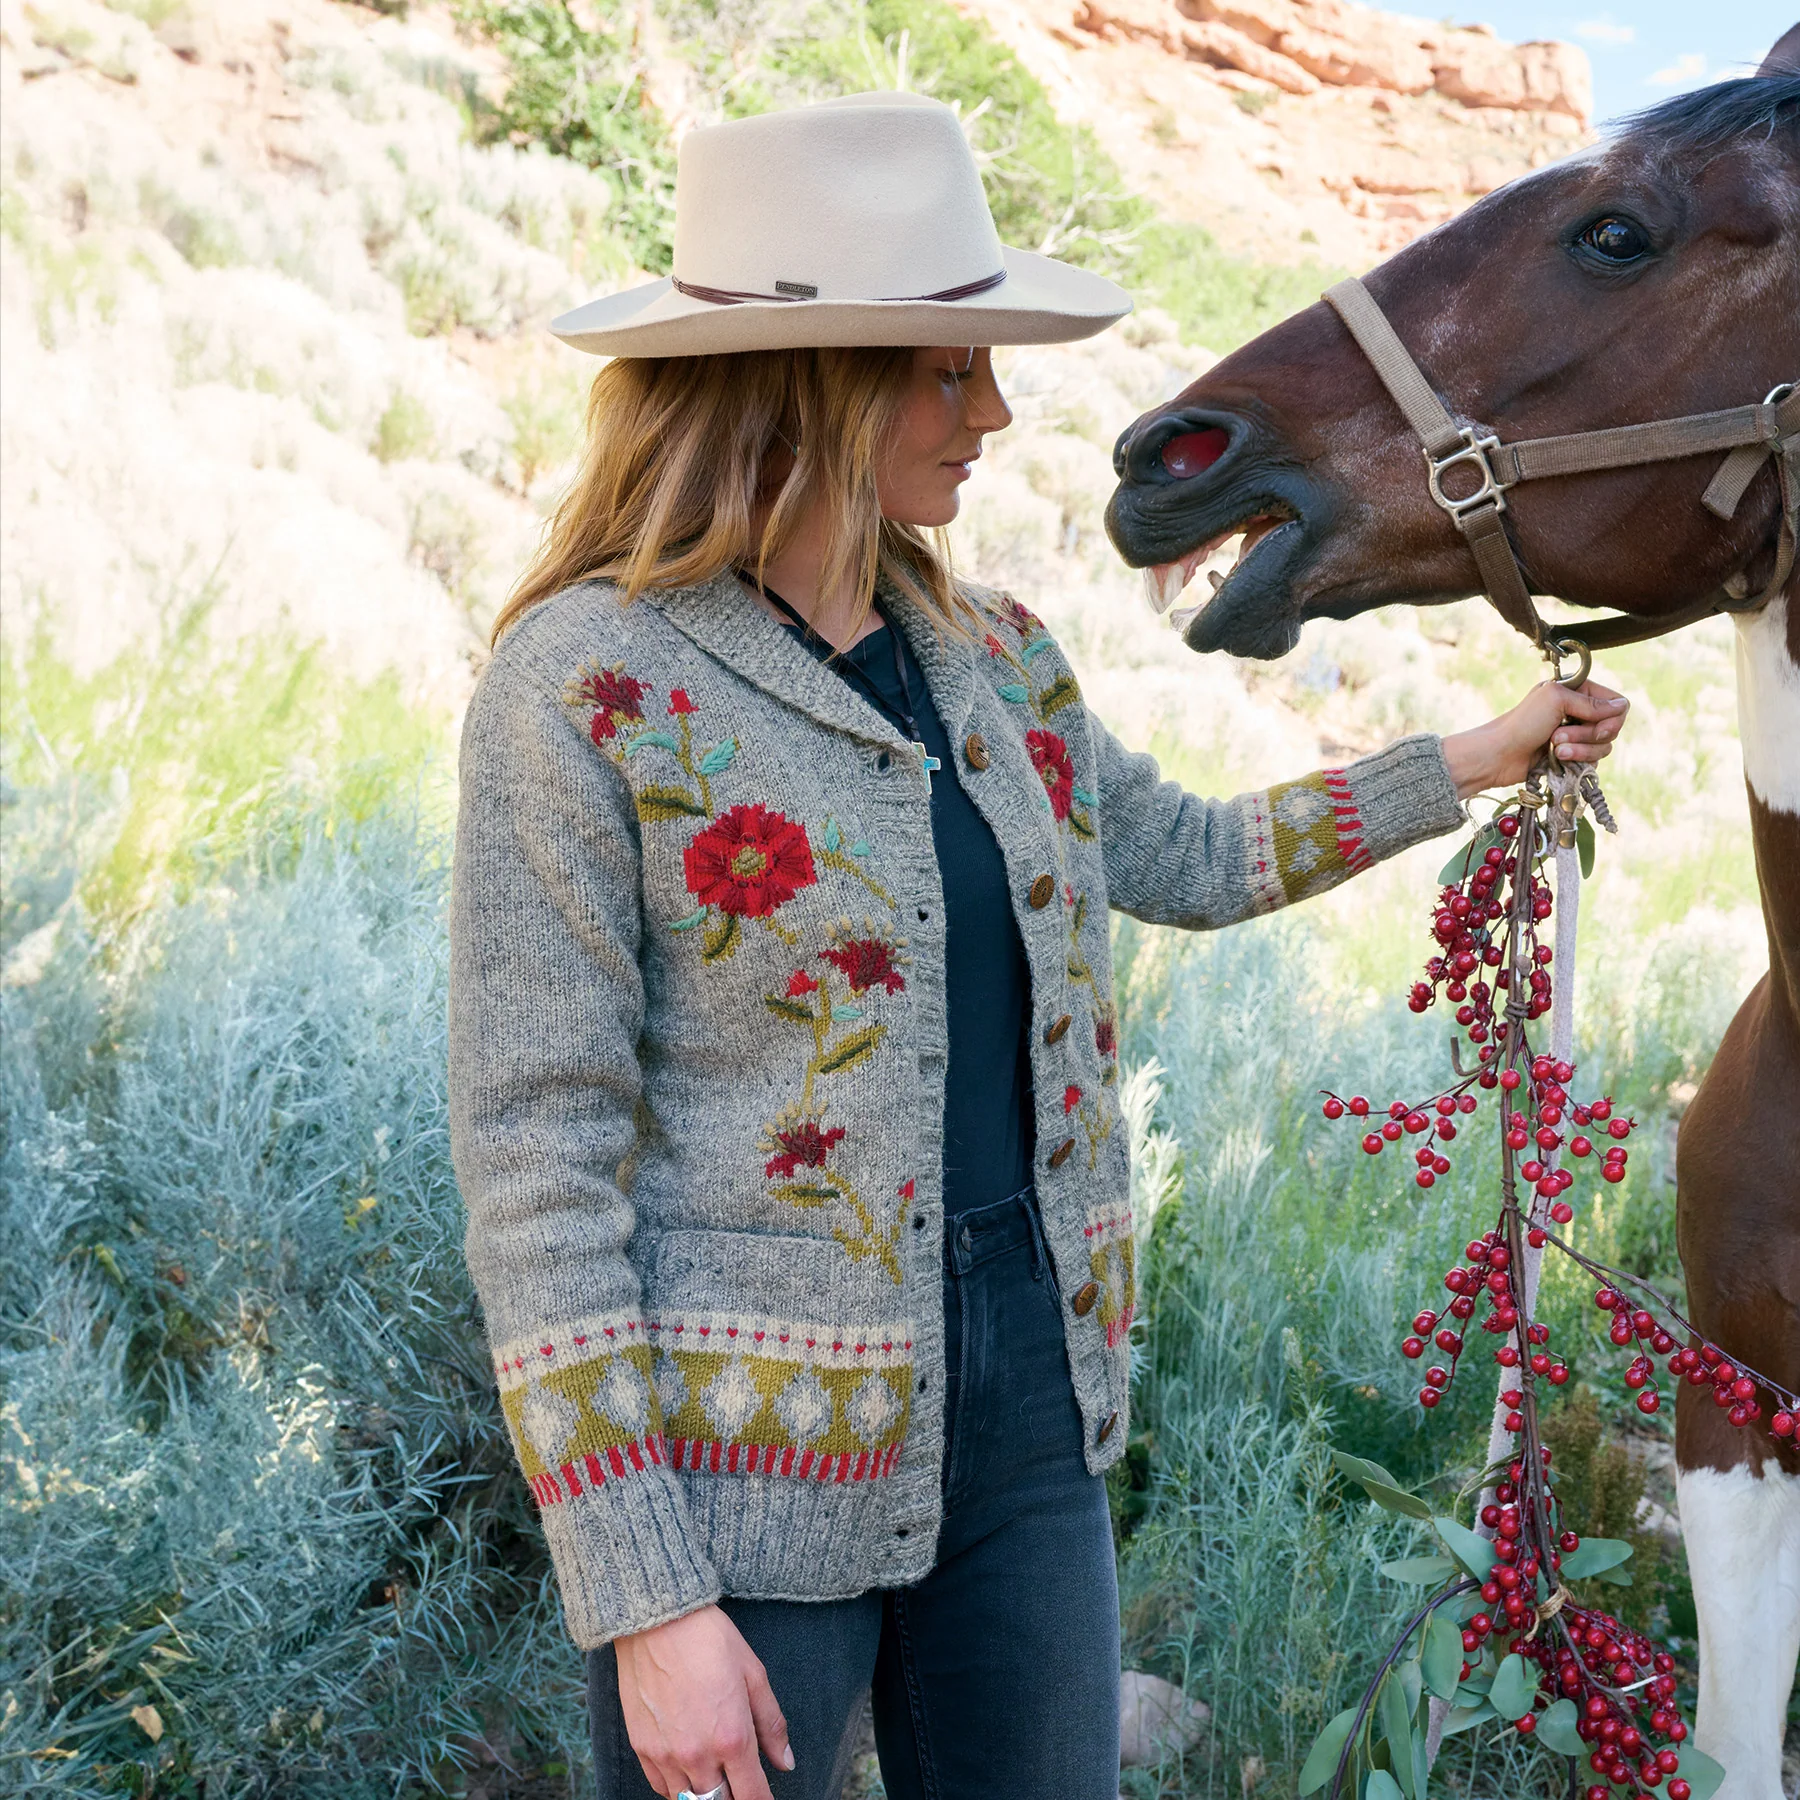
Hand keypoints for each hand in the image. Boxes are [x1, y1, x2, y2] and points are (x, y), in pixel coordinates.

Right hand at [613, 1604, 793, 1799]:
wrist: (658, 1620)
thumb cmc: (709, 1640)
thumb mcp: (754, 1675)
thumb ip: (771, 1724)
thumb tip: (785, 1762)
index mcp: (733, 1738)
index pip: (752, 1796)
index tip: (766, 1798)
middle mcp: (699, 1755)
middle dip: (734, 1795)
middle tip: (739, 1779)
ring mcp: (667, 1755)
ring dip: (705, 1792)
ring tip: (714, 1773)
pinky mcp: (642, 1748)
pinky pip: (661, 1787)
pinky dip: (677, 1786)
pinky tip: (687, 1768)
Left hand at [1440, 678, 1629, 800]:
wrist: (1498, 755)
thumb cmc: (1521, 723)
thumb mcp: (1557, 701)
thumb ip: (1591, 703)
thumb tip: (1622, 706)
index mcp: (1577, 691)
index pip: (1616, 703)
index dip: (1612, 717)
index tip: (1597, 724)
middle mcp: (1578, 711)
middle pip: (1612, 727)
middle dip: (1589, 735)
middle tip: (1560, 736)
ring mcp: (1576, 735)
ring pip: (1603, 746)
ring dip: (1580, 749)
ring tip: (1555, 748)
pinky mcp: (1572, 756)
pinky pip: (1593, 761)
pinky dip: (1577, 760)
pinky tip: (1556, 759)